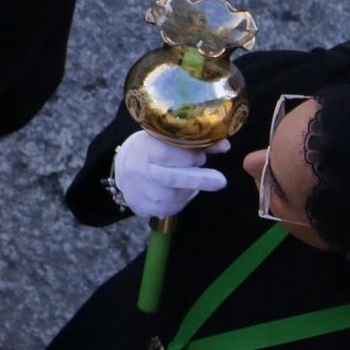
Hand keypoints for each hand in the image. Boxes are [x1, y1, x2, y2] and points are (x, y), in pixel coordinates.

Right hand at [113, 131, 228, 218]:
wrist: (125, 169)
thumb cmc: (152, 151)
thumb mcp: (167, 140)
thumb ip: (194, 143)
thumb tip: (224, 146)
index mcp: (143, 148)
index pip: (167, 153)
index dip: (189, 156)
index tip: (203, 156)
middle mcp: (137, 170)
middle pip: (169, 178)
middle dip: (198, 179)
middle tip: (221, 181)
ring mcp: (138, 191)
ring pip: (172, 196)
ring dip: (190, 190)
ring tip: (192, 182)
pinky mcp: (141, 207)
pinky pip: (169, 209)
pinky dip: (180, 202)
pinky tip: (179, 193)